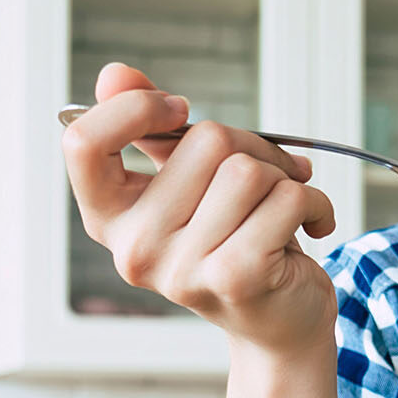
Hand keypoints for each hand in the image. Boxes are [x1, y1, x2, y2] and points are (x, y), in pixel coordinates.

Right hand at [62, 63, 338, 356]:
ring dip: (286, 177)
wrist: (278, 323)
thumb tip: (114, 73)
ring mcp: (180, 269)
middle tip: (266, 176)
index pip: (83, 143)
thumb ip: (148, 127)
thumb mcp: (187, 182)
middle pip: (203, 140)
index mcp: (110, 219)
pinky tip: (311, 226)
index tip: (177, 111)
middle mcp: (134, 249)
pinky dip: (314, 202)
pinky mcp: (234, 277)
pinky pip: (285, 199)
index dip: (135, 109)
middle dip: (252, 146)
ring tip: (286, 206)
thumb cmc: (233, 240)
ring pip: (248, 169)